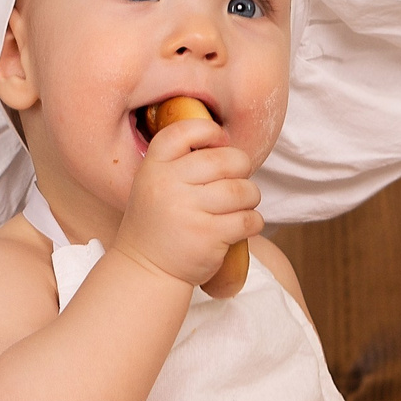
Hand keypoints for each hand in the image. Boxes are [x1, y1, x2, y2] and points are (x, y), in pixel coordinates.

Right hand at [111, 115, 261, 287]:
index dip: (210, 131)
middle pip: (225, 160)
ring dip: (250, 197)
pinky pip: (248, 219)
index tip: (220, 143)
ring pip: (242, 190)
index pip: (184, 131)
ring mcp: (188, 211)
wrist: (146, 269)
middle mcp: (168, 185)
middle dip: (241, 168)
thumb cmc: (159, 223)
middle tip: (237, 181)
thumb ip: (180, 163)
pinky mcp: (208, 236)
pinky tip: (243, 225)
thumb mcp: (154, 185)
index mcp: (153, 168)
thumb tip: (227, 145)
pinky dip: (254, 221)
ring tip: (241, 205)